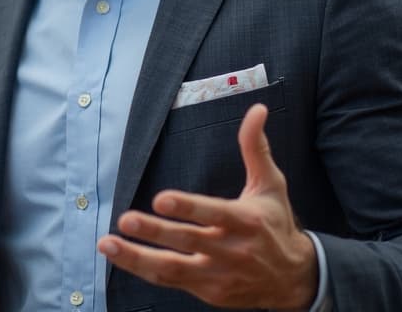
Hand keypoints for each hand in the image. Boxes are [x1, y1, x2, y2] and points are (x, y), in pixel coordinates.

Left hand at [98, 104, 317, 309]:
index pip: (213, 213)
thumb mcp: (272, 185)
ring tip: (107, 244)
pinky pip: (171, 281)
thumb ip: (255, 147)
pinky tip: (120, 257)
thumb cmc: (276, 224)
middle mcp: (231, 250)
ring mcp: (218, 274)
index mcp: (246, 221)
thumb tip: (256, 109)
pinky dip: (144, 271)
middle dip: (155, 231)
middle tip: (125, 219)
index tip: (160, 200)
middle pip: (188, 241)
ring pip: (173, 268)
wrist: (294, 279)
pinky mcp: (208, 291)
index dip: (188, 208)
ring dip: (137, 258)